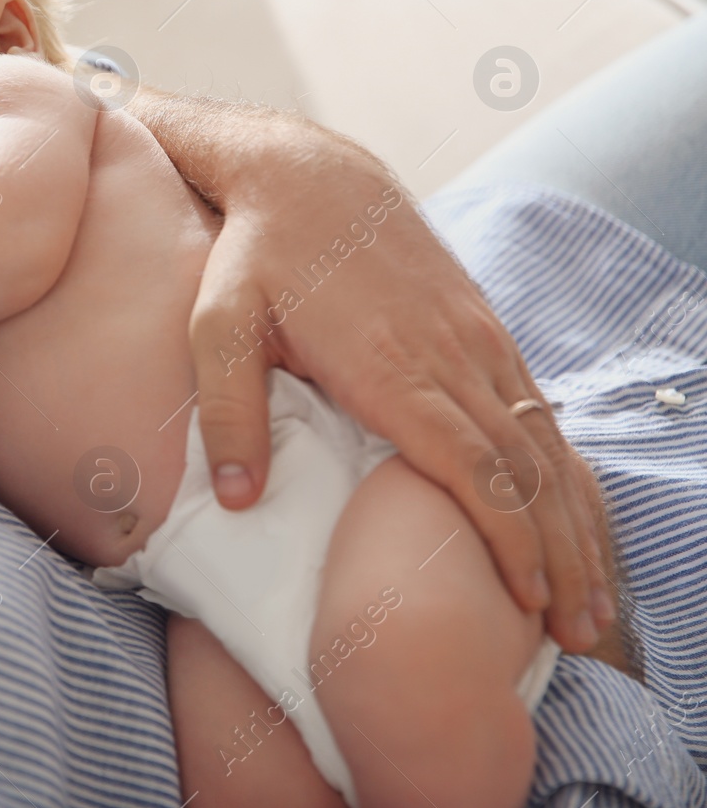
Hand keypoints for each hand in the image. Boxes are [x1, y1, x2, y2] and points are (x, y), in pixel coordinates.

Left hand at [185, 131, 611, 652]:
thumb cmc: (255, 255)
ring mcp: (475, 337)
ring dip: (575, 522)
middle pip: (526, 470)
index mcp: (391, 366)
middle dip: (558, 555)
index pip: (471, 467)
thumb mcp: (218, 324)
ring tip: (590, 598)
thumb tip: (239, 498)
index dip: (504, 538)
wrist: (310, 174)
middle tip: (574, 633)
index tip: (524, 602)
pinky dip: (566, 472)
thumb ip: (227, 409)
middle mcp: (450, 353)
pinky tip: (573, 518)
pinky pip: (540, 410)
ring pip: (546, 444)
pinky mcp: (482, 327)